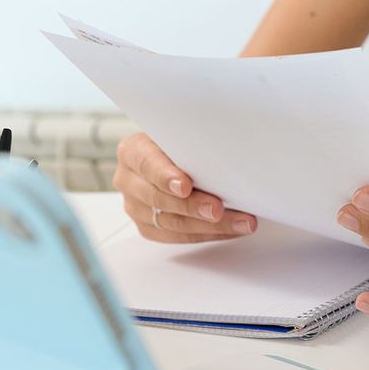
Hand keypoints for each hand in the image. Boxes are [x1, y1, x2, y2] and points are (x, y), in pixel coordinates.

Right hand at [113, 132, 256, 242]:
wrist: (172, 155)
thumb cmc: (180, 142)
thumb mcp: (182, 132)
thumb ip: (192, 141)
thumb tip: (224, 149)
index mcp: (133, 151)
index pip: (147, 164)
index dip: (166, 177)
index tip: (185, 186)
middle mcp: (129, 180)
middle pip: (158, 198)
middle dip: (192, 206)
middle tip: (217, 209)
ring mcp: (136, 206)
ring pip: (171, 223)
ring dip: (210, 226)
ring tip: (239, 222)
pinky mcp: (149, 227)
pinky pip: (178, 237)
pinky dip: (209, 233)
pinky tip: (231, 229)